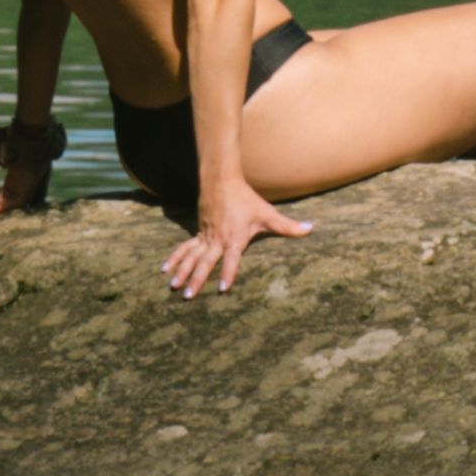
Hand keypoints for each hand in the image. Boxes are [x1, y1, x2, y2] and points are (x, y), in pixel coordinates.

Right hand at [166, 187, 310, 300]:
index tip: (222, 289)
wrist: (221, 179)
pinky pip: (184, 247)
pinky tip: (165, 269)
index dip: (228, 273)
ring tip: (173, 286)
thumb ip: (287, 226)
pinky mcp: (198, 231)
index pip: (231, 260)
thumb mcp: (267, 213)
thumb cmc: (246, 198)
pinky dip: (175, 258)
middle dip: (197, 279)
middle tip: (188, 295)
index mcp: (234, 238)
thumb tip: (310, 229)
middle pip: (205, 262)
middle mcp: (217, 239)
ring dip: (182, 271)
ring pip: (191, 256)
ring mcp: (205, 235)